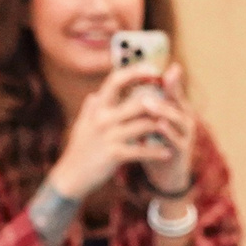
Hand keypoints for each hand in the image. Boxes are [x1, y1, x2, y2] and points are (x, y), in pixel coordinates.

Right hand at [50, 63, 179, 200]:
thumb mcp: (82, 125)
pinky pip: (141, 150)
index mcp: (97, 108)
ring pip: (144, 124)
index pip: (116, 80)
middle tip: (174, 104)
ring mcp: (109, 136)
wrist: (71, 176)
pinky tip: (167, 153)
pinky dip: (156, 152)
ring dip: (162, 126)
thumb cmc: (79, 149)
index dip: (135, 72)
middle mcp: (102, 118)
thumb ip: (90, 109)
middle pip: (138, 102)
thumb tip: (94, 94)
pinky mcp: (114, 154)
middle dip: (159, 103)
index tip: (153, 69)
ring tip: (174, 128)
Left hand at [137, 63, 198, 196]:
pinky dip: (168, 132)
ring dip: (164, 109)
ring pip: (177, 119)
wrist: (164, 176)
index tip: (164, 64)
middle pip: (178, 101)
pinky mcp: (182, 152)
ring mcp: (185, 136)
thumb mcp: (148, 122)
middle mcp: (184, 120)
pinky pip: (176, 139)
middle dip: (167, 89)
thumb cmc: (155, 146)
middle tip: (154, 78)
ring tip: (149, 102)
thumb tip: (123, 83)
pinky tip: (159, 125)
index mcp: (175, 111)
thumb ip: (143, 105)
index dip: (170, 78)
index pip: (173, 90)